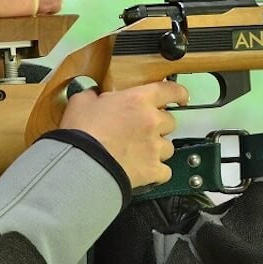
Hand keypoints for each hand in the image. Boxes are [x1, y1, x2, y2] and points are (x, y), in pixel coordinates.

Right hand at [59, 81, 188, 187]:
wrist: (81, 165)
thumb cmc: (81, 133)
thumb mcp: (81, 102)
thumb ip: (92, 95)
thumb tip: (92, 95)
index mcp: (138, 100)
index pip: (170, 91)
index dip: (179, 94)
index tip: (181, 98)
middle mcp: (152, 121)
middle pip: (169, 122)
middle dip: (158, 125)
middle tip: (141, 130)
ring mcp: (155, 147)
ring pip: (168, 147)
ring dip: (157, 149)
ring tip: (139, 153)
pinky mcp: (152, 170)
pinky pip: (165, 172)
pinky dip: (157, 172)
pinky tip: (145, 172)